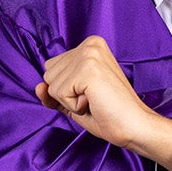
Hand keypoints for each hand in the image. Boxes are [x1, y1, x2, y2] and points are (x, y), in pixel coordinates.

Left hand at [36, 35, 163, 147]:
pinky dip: (73, 106)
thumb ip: (52, 92)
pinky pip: (58, 93)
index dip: (65, 89)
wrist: (133, 126)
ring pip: (52, 85)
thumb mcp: (73, 100)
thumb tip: (38, 87)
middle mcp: (89, 44)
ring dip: (70, 101)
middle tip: (94, 98)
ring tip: (95, 100)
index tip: (91, 93)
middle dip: (66, 94)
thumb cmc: (108, 114)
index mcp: (90, 45)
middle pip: (48, 74)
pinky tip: (94, 102)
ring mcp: (89, 55)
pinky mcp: (87, 69)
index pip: (52, 67)